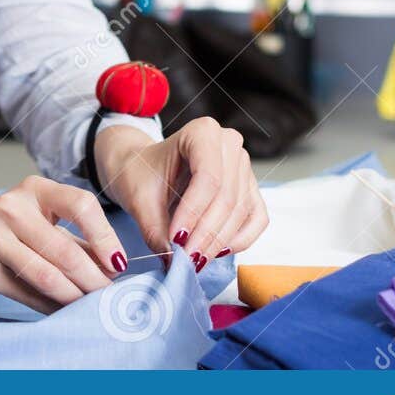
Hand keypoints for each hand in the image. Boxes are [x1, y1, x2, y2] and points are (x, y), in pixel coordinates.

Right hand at [0, 177, 125, 313]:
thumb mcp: (33, 220)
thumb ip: (70, 239)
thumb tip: (112, 269)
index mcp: (34, 189)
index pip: (82, 205)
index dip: (106, 236)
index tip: (119, 264)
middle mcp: (12, 207)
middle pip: (66, 250)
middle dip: (94, 280)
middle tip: (109, 298)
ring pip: (48, 275)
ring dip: (74, 297)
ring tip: (90, 308)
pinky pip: (26, 293)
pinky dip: (49, 306)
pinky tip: (62, 313)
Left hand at [94, 117, 268, 269]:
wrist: (144, 168)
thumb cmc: (141, 174)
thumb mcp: (139, 199)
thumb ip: (155, 230)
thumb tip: (175, 262)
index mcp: (202, 131)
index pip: (208, 177)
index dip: (194, 212)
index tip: (176, 239)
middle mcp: (229, 144)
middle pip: (227, 197)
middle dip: (206, 234)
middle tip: (185, 259)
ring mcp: (243, 166)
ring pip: (241, 211)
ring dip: (219, 241)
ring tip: (195, 259)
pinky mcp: (249, 188)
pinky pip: (256, 219)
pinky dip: (239, 239)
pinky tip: (216, 251)